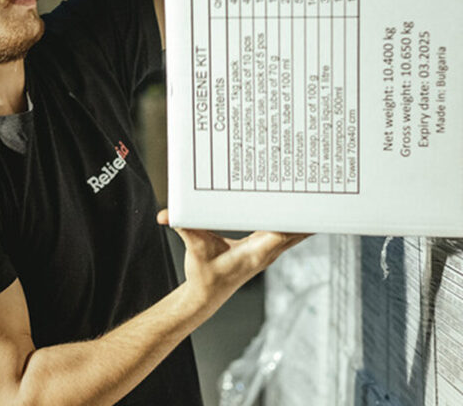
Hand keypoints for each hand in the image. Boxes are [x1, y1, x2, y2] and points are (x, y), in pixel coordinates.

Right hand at [157, 209, 307, 317]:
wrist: (206, 296)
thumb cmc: (204, 275)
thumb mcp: (193, 248)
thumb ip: (183, 228)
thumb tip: (166, 215)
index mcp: (256, 252)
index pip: (284, 233)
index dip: (298, 219)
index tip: (310, 202)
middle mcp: (267, 252)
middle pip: (297, 231)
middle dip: (309, 213)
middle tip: (320, 189)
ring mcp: (268, 252)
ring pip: (296, 233)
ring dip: (305, 218)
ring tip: (318, 196)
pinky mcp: (265, 249)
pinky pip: (286, 233)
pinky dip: (294, 222)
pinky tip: (299, 210)